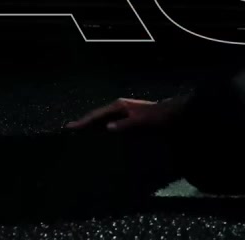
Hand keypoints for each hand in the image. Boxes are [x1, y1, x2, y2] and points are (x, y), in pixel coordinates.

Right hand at [65, 96, 185, 131]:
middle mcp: (120, 108)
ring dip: (93, 128)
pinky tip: (101, 139)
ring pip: (104, 121)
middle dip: (85, 124)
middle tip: (70, 132)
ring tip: (81, 136)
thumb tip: (107, 128)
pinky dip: (103, 131)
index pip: (96, 114)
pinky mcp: (129, 121)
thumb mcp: (142, 121)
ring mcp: (124, 114)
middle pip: (98, 117)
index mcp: (120, 106)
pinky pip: (111, 125)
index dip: (83, 121)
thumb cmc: (157, 117)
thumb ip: (125, 124)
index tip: (69, 127)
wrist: (175, 116)